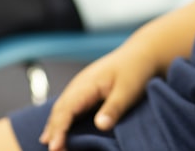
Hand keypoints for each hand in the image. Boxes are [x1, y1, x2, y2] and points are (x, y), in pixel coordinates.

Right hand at [41, 42, 158, 150]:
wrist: (142, 53)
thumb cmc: (136, 69)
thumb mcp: (128, 90)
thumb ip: (114, 108)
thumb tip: (100, 125)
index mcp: (87, 83)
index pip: (66, 109)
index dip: (59, 129)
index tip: (55, 147)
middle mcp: (80, 84)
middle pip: (60, 109)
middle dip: (53, 131)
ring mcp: (82, 86)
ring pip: (62, 107)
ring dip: (55, 126)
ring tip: (52, 145)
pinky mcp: (87, 90)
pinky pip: (69, 106)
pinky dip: (62, 120)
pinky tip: (60, 131)